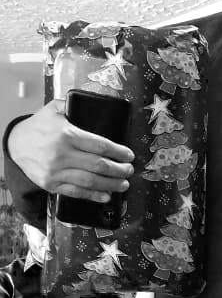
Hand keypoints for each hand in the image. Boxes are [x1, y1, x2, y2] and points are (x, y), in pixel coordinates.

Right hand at [7, 100, 133, 201]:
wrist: (15, 145)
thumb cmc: (38, 127)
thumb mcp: (53, 110)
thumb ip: (71, 105)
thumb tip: (92, 102)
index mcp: (67, 135)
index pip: (100, 145)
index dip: (118, 152)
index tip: (129, 155)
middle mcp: (62, 154)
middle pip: (99, 165)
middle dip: (119, 170)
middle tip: (129, 170)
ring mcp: (57, 171)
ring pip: (91, 181)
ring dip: (111, 184)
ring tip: (124, 184)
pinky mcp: (52, 184)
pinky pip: (77, 192)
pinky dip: (93, 196)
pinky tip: (106, 196)